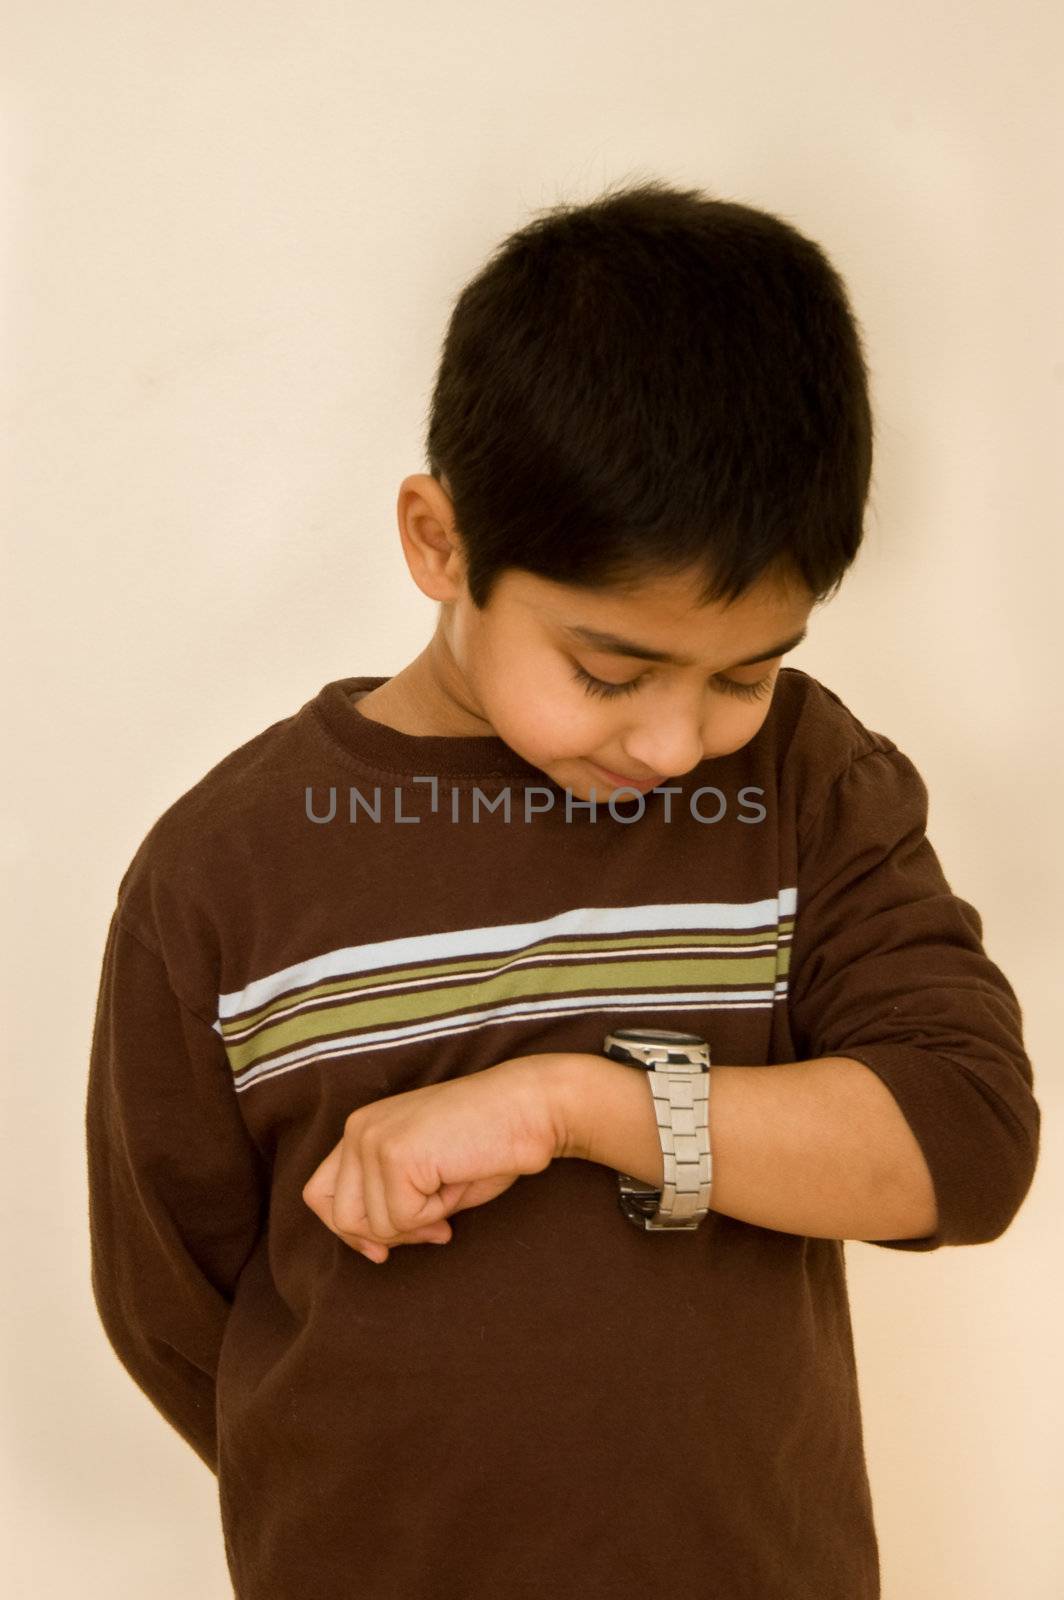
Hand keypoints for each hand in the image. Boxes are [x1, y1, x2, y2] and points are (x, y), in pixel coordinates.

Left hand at [301, 1053, 569, 1262]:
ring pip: (373, 1225)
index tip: (383, 1250)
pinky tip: (457, 1181)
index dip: (349, 1231)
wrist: (531, 1108)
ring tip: (451, 1190)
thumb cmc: (490, 1143)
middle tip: (435, 1224)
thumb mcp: (426, 1177)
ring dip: (418, 1223)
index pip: (320, 1195)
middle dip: (388, 1235)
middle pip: (341, 1216)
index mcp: (362, 1128)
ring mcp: (373, 1139)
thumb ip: (389, 1201)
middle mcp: (358, 1129)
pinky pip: (403, 1219)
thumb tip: (373, 1246)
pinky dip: (435, 1215)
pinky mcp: (396, 1154)